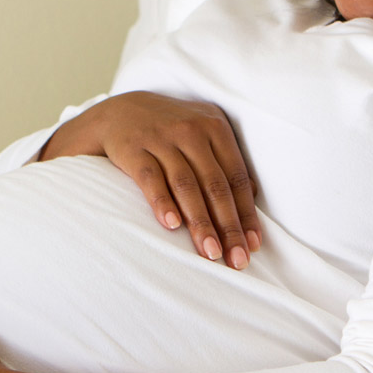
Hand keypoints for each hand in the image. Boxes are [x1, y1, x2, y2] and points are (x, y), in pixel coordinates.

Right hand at [42, 92, 260, 268]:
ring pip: (186, 185)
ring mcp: (161, 139)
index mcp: (215, 127)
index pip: (237, 177)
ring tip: (210, 252)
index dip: (246, 213)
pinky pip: (151, 179)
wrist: (119, 112)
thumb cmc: (170, 131)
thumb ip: (225, 161)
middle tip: (237, 259)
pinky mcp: (134, 148)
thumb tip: (251, 197)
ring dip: (200, 222)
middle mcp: (191, 131)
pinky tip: (172, 226)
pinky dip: (162, 202)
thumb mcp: (202, 134)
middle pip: (215, 185)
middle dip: (228, 226)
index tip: (253, 245)